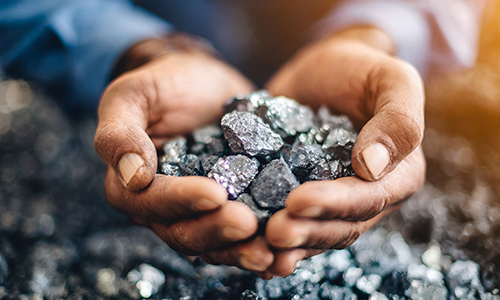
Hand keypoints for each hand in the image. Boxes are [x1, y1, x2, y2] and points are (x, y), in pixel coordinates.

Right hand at [94, 41, 272, 271]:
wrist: (203, 82)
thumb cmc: (163, 84)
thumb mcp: (132, 95)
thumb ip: (120, 133)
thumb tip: (134, 178)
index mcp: (133, 186)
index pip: (151, 202)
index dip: (181, 201)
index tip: (215, 193)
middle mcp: (166, 207)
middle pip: (185, 232)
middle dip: (217, 232)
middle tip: (249, 224)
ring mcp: (201, 211)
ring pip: (216, 241)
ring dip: (242, 250)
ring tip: (271, 253)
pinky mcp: (233, 206)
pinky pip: (244, 231)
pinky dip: (263, 241)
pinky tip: (285, 250)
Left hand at [261, 28, 425, 276]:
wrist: (326, 70)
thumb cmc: (361, 69)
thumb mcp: (391, 79)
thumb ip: (398, 119)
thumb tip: (373, 166)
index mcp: (398, 175)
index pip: (369, 198)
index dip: (334, 204)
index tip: (297, 201)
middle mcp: (368, 196)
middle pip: (340, 225)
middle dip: (306, 232)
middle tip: (273, 232)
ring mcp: (333, 201)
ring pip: (314, 233)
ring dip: (288, 244)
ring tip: (259, 248)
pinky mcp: (302, 195)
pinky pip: (291, 222)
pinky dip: (272, 239)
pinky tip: (251, 248)